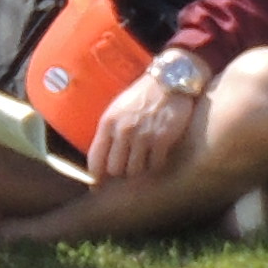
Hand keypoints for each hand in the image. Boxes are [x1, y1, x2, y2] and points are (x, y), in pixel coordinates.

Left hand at [87, 71, 200, 185]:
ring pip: (135, 170)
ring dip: (140, 169)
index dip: (96, 177)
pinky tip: (159, 156)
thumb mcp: (118, 108)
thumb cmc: (143, 95)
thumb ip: (109, 131)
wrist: (171, 81)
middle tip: (128, 168)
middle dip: (121, 172)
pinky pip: (155, 164)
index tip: (98, 186)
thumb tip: (103, 158)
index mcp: (108, 123)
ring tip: (145, 160)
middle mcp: (123, 131)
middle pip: (115, 169)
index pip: (95, 159)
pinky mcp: (162, 139)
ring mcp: (143, 136)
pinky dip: (156, 164)